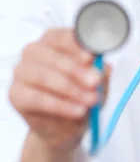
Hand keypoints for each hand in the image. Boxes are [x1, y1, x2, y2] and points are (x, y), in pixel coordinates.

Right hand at [9, 29, 110, 153]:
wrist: (65, 125)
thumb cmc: (80, 93)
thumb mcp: (97, 80)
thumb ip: (98, 69)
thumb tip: (102, 65)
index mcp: (53, 40)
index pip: (61, 36)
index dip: (76, 45)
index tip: (90, 56)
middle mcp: (34, 51)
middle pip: (51, 55)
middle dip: (76, 70)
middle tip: (95, 82)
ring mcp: (22, 72)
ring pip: (44, 76)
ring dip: (71, 89)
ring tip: (90, 100)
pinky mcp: (15, 94)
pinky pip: (37, 98)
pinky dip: (60, 105)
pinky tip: (77, 111)